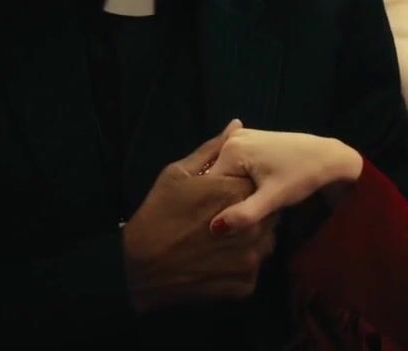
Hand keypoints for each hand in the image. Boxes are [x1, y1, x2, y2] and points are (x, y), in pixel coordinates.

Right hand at [121, 120, 277, 311]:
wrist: (141, 267)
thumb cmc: (157, 213)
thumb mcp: (178, 174)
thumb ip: (212, 149)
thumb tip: (236, 125)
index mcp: (236, 191)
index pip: (256, 184)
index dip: (241, 189)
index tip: (223, 196)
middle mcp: (252, 224)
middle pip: (266, 213)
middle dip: (250, 212)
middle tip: (221, 218)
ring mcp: (252, 257)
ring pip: (265, 242)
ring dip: (250, 238)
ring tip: (221, 241)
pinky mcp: (247, 283)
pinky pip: (254, 267)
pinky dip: (241, 262)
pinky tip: (219, 260)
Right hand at [208, 129, 363, 232]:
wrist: (328, 157)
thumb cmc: (303, 176)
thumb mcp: (274, 198)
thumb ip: (245, 213)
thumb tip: (215, 228)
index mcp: (231, 150)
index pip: (208, 185)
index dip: (213, 207)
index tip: (219, 227)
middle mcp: (231, 140)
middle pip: (215, 178)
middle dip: (222, 199)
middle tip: (233, 220)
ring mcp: (241, 138)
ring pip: (225, 173)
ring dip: (231, 191)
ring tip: (241, 210)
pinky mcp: (251, 142)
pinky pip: (235, 166)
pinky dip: (238, 181)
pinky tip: (248, 196)